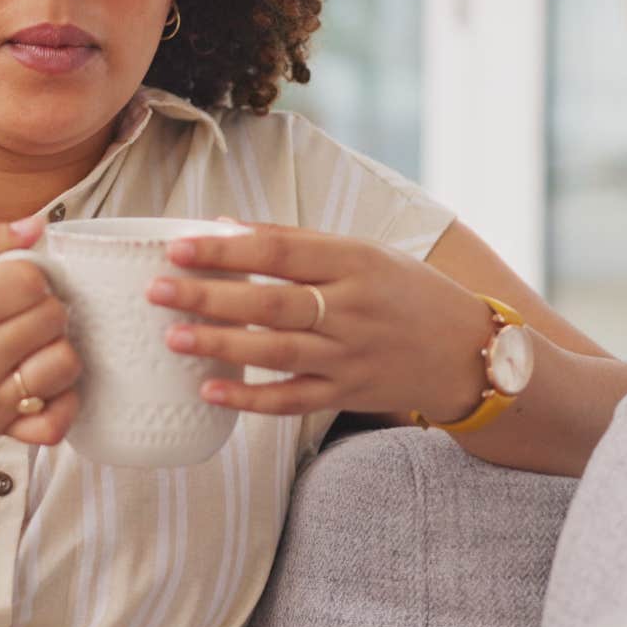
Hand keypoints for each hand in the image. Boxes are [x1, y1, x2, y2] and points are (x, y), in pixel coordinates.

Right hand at [0, 216, 82, 449]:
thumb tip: (36, 225)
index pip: (26, 280)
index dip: (27, 272)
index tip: (9, 279)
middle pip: (51, 317)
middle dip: (44, 304)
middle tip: (19, 309)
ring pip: (64, 364)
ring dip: (57, 346)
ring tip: (31, 341)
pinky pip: (55, 422)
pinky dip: (62, 402)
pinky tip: (42, 381)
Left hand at [148, 224, 495, 421]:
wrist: (469, 352)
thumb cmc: (406, 292)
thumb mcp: (363, 252)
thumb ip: (296, 242)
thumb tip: (222, 225)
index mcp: (354, 261)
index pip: (280, 250)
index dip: (227, 249)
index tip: (179, 245)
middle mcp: (352, 309)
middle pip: (271, 301)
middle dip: (210, 295)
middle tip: (157, 289)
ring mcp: (350, 356)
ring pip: (277, 351)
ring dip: (222, 344)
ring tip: (172, 336)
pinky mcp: (348, 394)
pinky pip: (293, 400)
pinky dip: (251, 399)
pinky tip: (211, 390)